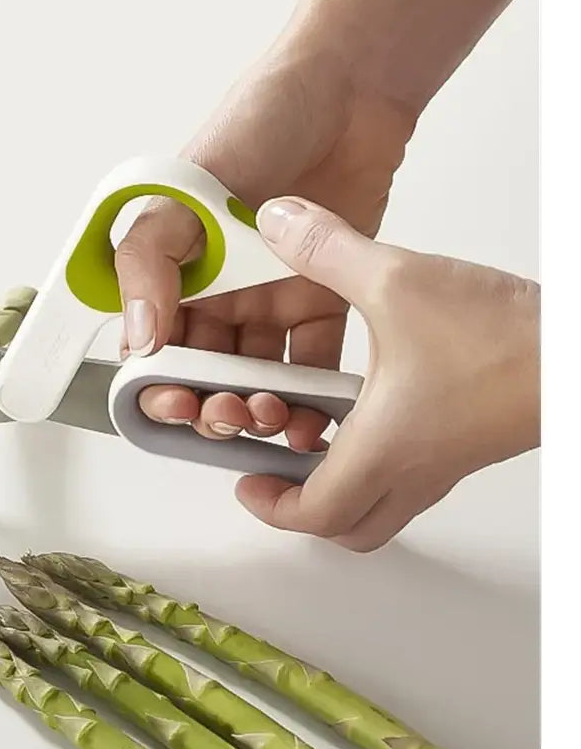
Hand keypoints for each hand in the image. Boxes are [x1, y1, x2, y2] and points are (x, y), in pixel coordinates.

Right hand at [115, 45, 415, 450]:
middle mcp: (219, 292)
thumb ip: (148, 261)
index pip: (156, 346)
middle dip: (214, 403)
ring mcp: (270, 298)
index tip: (177, 403)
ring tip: (276, 416)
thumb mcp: (182, 189)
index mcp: (176, 271)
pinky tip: (315, 411)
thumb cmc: (256, 124)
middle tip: (231, 415)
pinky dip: (314, 390)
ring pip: (260, 374)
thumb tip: (138, 338)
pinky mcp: (324, 297)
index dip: (161, 383)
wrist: (347, 89)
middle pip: (207, 371)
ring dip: (263, 404)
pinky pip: (315, 359)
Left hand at [235, 197, 539, 551]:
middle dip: (299, 507)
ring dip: (337, 485)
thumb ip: (328, 251)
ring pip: (378, 506)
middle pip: (345, 526)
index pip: (313, 514)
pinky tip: (361, 406)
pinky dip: (373, 461)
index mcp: (381, 448)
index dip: (270, 506)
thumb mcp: (398, 280)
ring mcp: (442, 464)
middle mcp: (411, 469)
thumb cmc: (503, 338)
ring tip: (308, 434)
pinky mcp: (463, 445)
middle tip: (272, 468)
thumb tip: (278, 222)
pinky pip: (407, 476)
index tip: (245, 479)